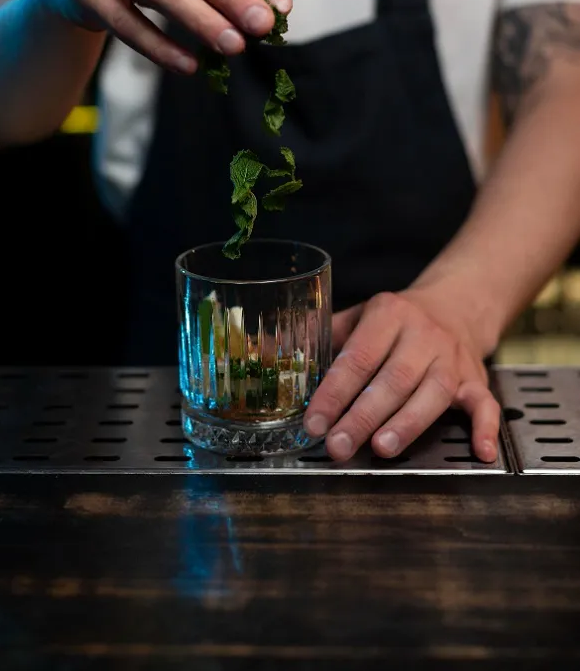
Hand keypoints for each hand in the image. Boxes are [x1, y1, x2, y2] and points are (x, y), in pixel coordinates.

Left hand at [304, 289, 500, 462]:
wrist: (456, 305)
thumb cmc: (396, 320)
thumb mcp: (358, 316)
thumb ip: (322, 337)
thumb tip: (272, 354)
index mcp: (388, 314)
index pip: (358, 357)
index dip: (334, 392)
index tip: (315, 421)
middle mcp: (423, 335)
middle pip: (393, 379)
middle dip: (364, 415)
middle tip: (338, 445)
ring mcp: (453, 358)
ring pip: (433, 392)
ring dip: (409, 423)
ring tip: (383, 448)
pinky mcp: (477, 378)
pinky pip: (485, 404)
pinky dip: (485, 428)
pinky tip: (479, 453)